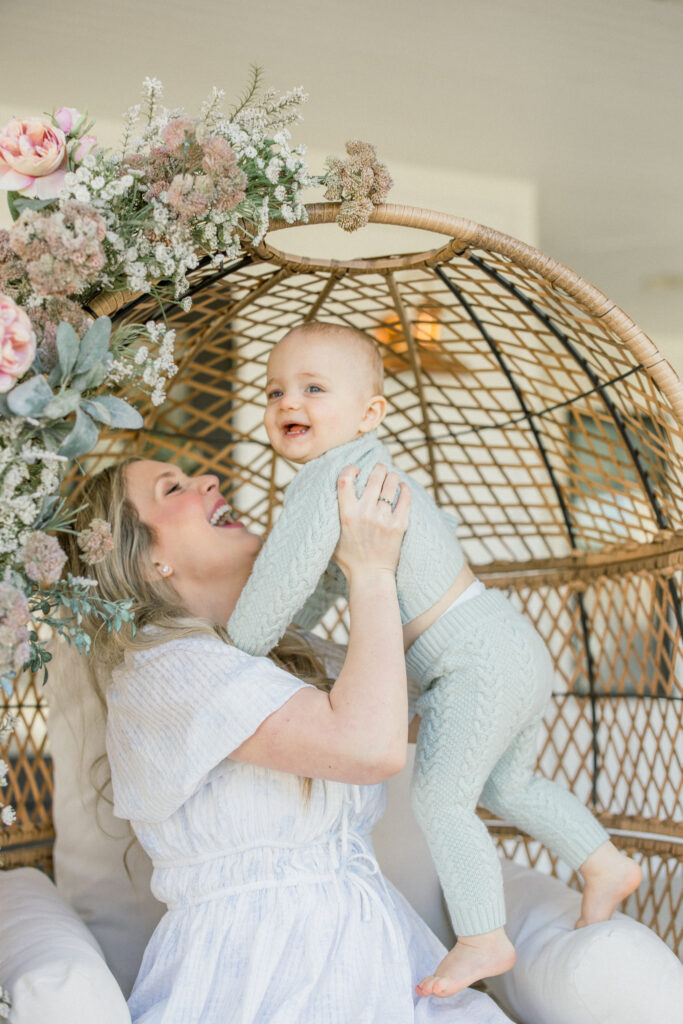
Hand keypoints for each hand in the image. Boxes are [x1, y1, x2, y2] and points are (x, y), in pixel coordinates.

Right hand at [332, 463, 410, 580]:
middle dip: (378, 468)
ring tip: (391, 477)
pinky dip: (404, 489)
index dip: (350, 469)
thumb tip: (324, 503)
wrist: (371, 576)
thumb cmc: (349, 559)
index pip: (345, 480)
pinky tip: (402, 488)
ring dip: (392, 476)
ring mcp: (384, 518)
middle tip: (379, 467)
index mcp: (347, 514)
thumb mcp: (332, 538)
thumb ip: (331, 519)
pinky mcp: (400, 524)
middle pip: (374, 477)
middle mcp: (366, 514)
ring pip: (391, 484)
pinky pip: (405, 498)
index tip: (355, 469)